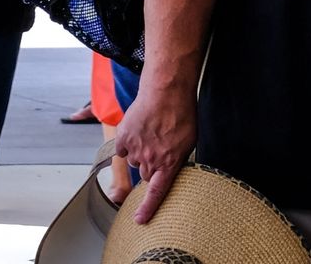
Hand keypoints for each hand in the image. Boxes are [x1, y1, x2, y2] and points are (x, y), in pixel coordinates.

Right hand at [114, 83, 196, 223]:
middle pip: (146, 175)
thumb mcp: (188, 141)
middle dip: (152, 166)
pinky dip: (127, 142)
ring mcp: (136, 149)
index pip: (157, 193)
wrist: (166, 91)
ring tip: (151, 134)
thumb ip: (176, 160)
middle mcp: (151, 159)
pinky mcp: (124, 137)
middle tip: (159, 148)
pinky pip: (122, 149)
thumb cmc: (181, 113)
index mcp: (169, 163)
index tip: (139, 220)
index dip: (148, 208)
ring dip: (141, 153)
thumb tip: (168, 170)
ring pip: (135, 161)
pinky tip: (138, 130)